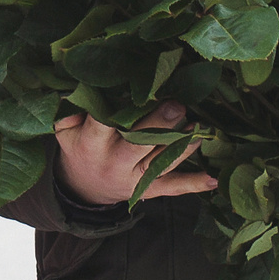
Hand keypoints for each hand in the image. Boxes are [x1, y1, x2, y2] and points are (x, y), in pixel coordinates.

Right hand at [53, 103, 215, 206]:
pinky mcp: (149, 190)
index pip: (101, 126)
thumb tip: (77, 89)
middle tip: (178, 105)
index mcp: (91, 146)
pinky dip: (193, 184)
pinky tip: (213, 180)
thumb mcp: (65, 131)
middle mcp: (114, 164)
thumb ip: (67, 112)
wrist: (85, 187)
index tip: (132, 93)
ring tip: (199, 128)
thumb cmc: (79, 147)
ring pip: (161, 163)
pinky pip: (173, 188)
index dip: (114, 112)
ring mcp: (134, 180)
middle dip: (159, 126)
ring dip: (182, 147)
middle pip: (138, 145)